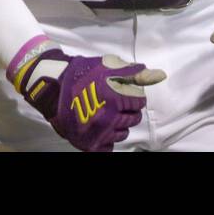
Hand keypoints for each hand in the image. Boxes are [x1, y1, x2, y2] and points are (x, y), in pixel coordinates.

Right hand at [13, 47, 166, 151]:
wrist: (53, 87)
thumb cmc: (83, 74)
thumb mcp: (110, 67)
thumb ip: (136, 74)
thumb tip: (160, 75)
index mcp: (116, 98)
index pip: (139, 103)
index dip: (132, 97)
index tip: (123, 94)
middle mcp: (109, 118)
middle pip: (133, 119)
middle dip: (128, 111)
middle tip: (115, 105)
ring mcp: (99, 133)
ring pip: (123, 134)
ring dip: (119, 125)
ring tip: (107, 115)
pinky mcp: (90, 144)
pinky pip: (109, 147)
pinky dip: (107, 140)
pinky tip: (101, 129)